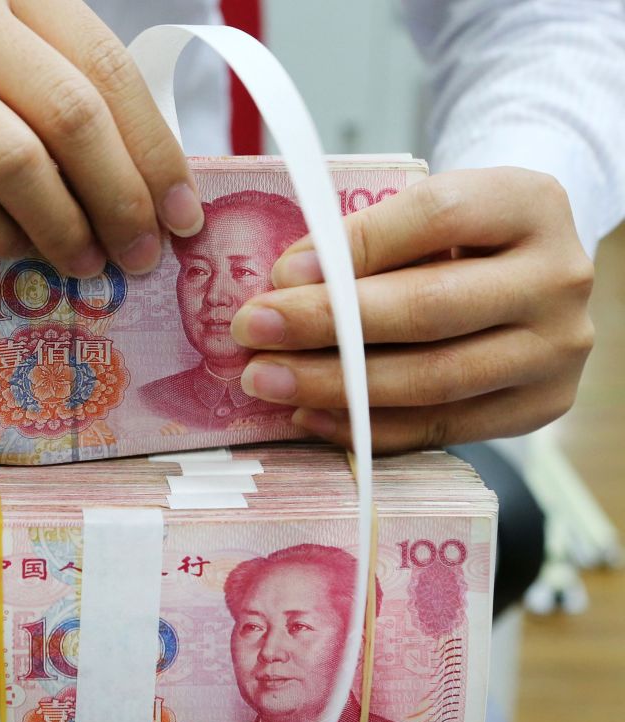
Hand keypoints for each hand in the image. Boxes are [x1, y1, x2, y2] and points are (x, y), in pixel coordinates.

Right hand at [0, 0, 203, 276]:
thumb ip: (37, 78)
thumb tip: (131, 173)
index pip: (105, 65)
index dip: (154, 147)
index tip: (183, 212)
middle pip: (73, 113)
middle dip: (124, 198)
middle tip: (143, 255)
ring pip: (17, 158)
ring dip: (64, 226)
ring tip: (86, 267)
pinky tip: (10, 253)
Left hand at [231, 167, 594, 451]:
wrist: (524, 272)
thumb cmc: (454, 238)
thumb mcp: (423, 211)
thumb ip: (365, 237)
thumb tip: (286, 284)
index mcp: (530, 204)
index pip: (435, 217)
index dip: (353, 247)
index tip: (280, 274)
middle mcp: (558, 278)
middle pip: (431, 309)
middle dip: (327, 325)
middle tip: (253, 332)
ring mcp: (556, 350)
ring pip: (434, 379)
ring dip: (335, 385)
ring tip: (266, 380)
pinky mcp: (539, 407)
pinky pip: (440, 428)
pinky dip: (366, 426)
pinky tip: (308, 415)